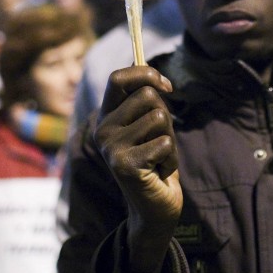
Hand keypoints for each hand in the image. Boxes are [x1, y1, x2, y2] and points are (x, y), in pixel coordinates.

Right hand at [95, 65, 182, 272]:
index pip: (118, 78)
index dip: (145, 73)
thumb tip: (146, 65)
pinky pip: (164, 143)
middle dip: (166, 116)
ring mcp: (111, 148)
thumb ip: (145, 98)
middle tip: (159, 140)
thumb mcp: (149, 124)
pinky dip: (170, 158)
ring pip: (159, 118)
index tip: (167, 86)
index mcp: (106, 116)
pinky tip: (158, 172)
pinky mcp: (125, 166)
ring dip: (169, 139)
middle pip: (147, 95)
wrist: (155, 207)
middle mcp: (102, 130)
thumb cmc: (156, 160)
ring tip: (158, 157)